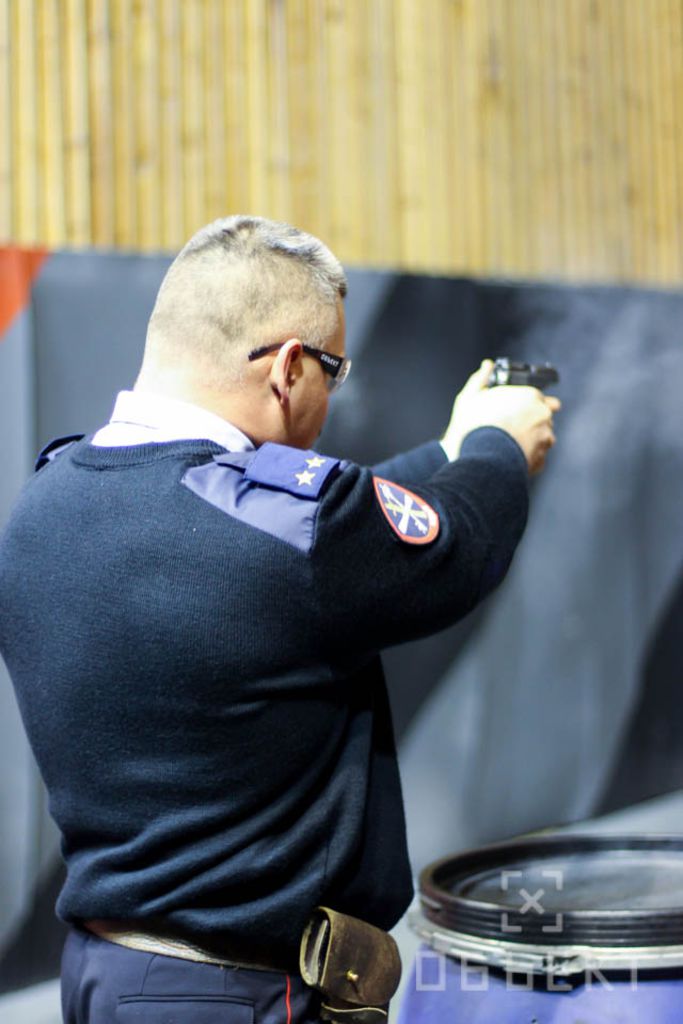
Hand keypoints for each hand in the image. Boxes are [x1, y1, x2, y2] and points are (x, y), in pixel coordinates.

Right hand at [442, 359, 560, 474]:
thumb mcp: (470, 397)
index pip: (537, 396)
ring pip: (542, 436)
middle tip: (511, 427)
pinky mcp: (542, 459)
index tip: (514, 410)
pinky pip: (538, 456)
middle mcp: (542, 414)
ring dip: (531, 439)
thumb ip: (481, 379)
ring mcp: (545, 437)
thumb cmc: (474, 428)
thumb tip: (487, 365)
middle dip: (531, 420)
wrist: (481, 460)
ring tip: (508, 445)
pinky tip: (511, 457)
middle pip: (542, 415)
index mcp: (529, 395)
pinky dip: (528, 457)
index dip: (524, 404)